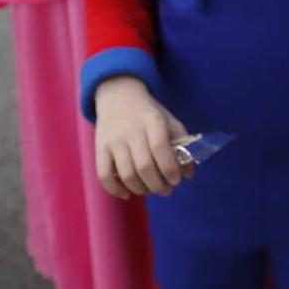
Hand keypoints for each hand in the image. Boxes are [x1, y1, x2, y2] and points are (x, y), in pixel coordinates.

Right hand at [94, 77, 187, 197]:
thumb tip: (188, 174)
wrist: (118, 94)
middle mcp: (131, 130)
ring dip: (141, 190)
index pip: (160, 148)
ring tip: (150, 190)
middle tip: (166, 190)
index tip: (176, 180)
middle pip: (144, 166)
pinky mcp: (100, 147)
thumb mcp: (168, 120)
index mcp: (152, 120)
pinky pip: (104, 175)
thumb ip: (181, 144)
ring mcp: (113, 140)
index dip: (169, 169)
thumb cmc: (148, 113)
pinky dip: (115, 190)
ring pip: (126, 174)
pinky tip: (127, 194)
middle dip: (158, 185)